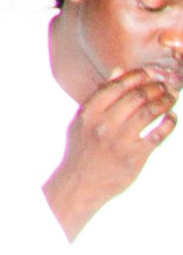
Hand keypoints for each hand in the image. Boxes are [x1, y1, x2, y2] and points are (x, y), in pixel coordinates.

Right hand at [49, 67, 179, 233]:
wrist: (80, 183)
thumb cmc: (82, 150)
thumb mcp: (82, 120)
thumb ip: (100, 96)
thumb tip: (118, 71)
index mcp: (89, 112)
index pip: (117, 86)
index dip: (137, 76)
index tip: (151, 72)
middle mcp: (104, 124)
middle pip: (136, 97)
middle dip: (155, 87)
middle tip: (166, 85)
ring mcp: (119, 140)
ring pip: (148, 112)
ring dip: (164, 102)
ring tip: (172, 97)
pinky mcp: (134, 156)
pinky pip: (157, 135)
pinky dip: (168, 124)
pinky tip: (172, 118)